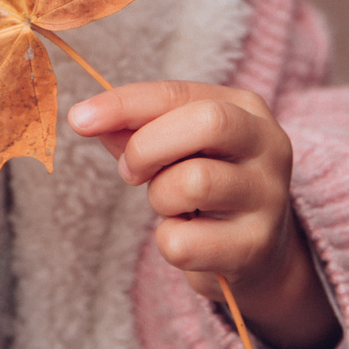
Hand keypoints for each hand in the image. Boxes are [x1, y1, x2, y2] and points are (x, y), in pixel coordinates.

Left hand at [67, 81, 340, 348]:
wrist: (258, 254)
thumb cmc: (208, 188)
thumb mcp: (178, 148)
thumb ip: (138, 128)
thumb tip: (87, 118)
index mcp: (247, 109)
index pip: (179, 94)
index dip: (124, 104)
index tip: (78, 118)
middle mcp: (269, 146)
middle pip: (207, 123)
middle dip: (148, 147)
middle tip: (131, 172)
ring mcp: (269, 198)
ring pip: (193, 183)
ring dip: (160, 198)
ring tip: (171, 206)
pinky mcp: (255, 247)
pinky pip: (183, 243)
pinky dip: (168, 242)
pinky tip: (188, 238)